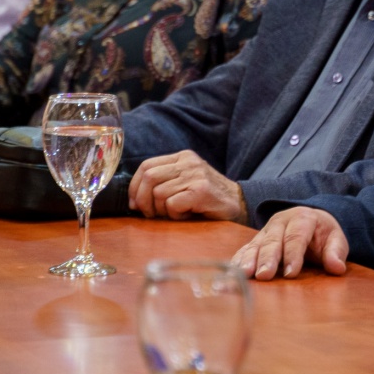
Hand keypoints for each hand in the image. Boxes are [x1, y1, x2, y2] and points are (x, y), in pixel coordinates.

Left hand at [129, 151, 246, 222]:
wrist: (240, 205)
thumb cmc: (207, 199)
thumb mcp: (185, 183)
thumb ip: (162, 184)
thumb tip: (133, 201)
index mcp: (182, 157)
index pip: (146, 166)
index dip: (134, 186)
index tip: (135, 204)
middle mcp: (188, 162)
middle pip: (149, 177)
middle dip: (143, 200)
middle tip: (151, 215)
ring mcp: (196, 175)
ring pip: (159, 193)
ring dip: (162, 211)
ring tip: (177, 214)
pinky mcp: (201, 191)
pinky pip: (172, 204)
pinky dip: (175, 215)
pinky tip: (187, 216)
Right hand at [230, 207, 349, 279]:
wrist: (310, 220)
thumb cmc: (323, 234)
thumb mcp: (336, 239)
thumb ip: (336, 252)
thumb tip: (337, 267)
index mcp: (302, 218)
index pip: (296, 236)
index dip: (293, 254)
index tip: (292, 273)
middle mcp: (280, 222)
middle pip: (273, 240)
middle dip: (268, 258)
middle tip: (264, 276)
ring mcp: (266, 231)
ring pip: (255, 245)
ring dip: (248, 260)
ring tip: (244, 275)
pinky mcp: (256, 241)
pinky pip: (244, 250)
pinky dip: (237, 262)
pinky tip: (229, 275)